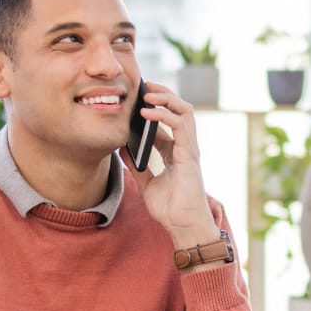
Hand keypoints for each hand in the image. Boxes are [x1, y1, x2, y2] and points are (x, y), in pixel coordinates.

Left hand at [118, 81, 220, 252]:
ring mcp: (189, 149)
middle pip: (179, 110)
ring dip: (166, 98)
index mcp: (175, 153)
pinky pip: (180, 125)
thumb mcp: (145, 183)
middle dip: (163, 94)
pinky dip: (165, 114)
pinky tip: (148, 112)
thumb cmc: (169, 209)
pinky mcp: (189, 154)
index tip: (135, 98)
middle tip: (143, 84)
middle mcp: (184, 147)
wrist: (182, 226)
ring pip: (184, 111)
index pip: (167, 121)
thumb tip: (120, 148)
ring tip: (147, 92)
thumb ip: (136, 165)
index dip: (153, 107)